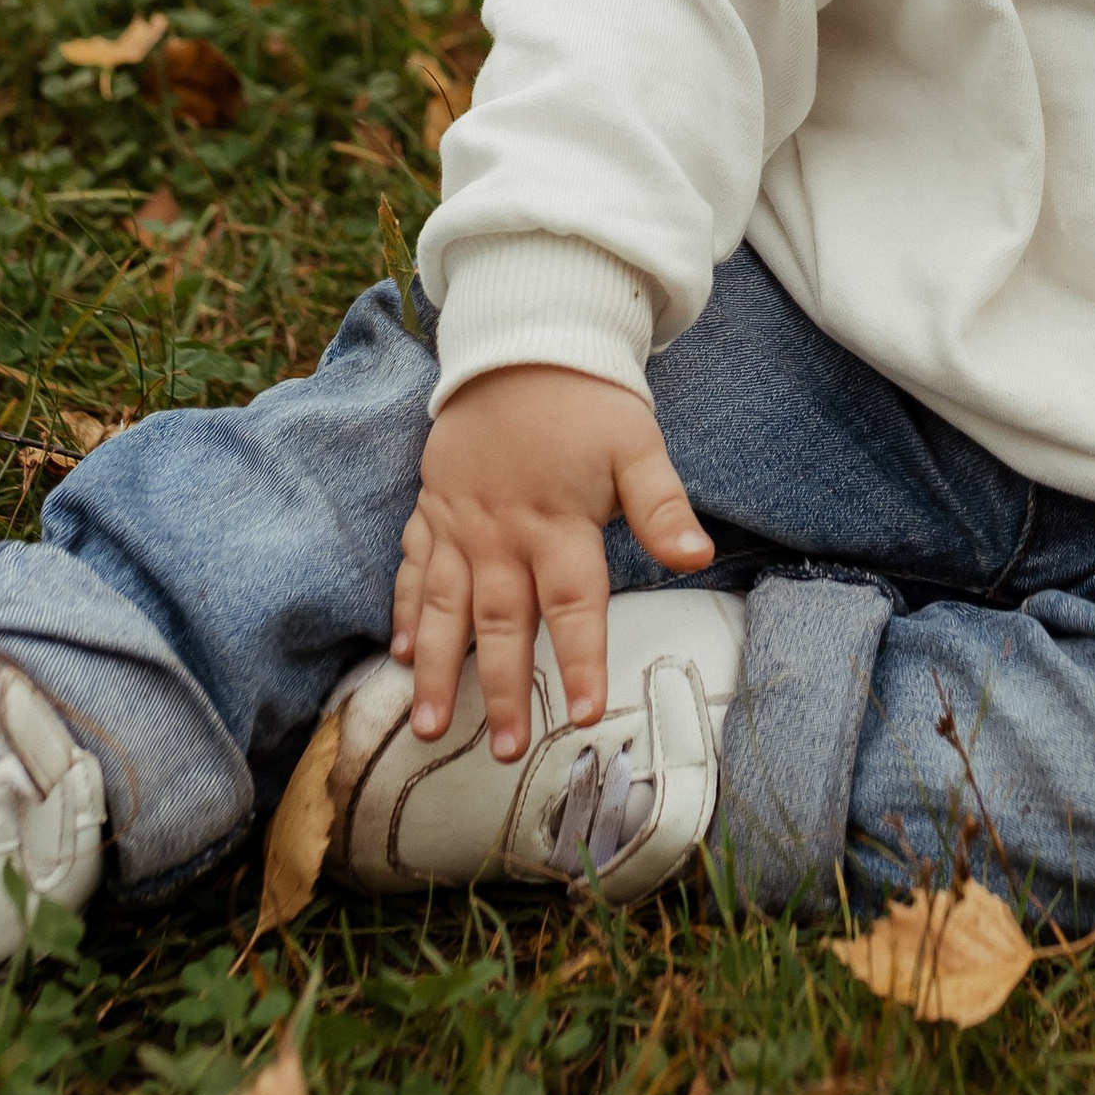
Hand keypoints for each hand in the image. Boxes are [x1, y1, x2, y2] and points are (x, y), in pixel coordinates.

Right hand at [393, 365, 712, 762]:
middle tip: (504, 751)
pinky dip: (404, 611)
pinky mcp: (433, 507)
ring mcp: (460, 523)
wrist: (521, 343)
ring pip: (445, 608)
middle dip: (501, 690)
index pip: (573, 605)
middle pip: (502, 622)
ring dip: (437, 668)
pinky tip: (398, 653)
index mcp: (558, 523)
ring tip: (430, 726)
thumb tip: (697, 555)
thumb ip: (661, 505)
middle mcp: (502, 532)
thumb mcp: (636, 443)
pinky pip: (413, 567)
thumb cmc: (586, 401)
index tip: (585, 713)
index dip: (580, 660)